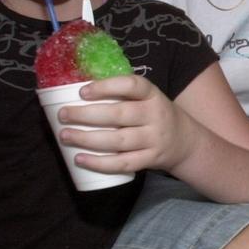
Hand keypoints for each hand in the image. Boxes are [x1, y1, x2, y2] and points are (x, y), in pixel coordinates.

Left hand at [57, 75, 192, 175]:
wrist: (185, 142)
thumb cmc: (154, 115)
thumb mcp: (147, 99)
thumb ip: (122, 95)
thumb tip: (77, 92)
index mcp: (152, 95)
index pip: (132, 85)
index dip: (106, 87)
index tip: (82, 92)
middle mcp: (155, 115)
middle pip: (119, 114)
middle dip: (86, 115)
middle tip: (63, 115)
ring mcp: (154, 139)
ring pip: (118, 140)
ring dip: (88, 139)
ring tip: (65, 136)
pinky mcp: (150, 159)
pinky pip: (123, 163)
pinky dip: (100, 163)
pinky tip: (80, 159)